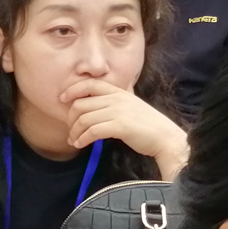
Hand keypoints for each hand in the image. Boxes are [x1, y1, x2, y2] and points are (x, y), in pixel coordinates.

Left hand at [61, 79, 187, 171]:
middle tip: (70, 130)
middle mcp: (116, 99)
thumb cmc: (147, 125)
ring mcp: (118, 112)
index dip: (72, 90)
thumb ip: (115, 102)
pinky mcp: (120, 126)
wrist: (165, 137)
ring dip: (74, 132)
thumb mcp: (131, 105)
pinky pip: (92, 131)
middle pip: (81, 104)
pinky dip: (82, 138)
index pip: (89, 84)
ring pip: (84, 119)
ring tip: (74, 140)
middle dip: (70, 118)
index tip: (62, 99)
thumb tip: (95, 105)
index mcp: (119, 92)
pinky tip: (80, 144)